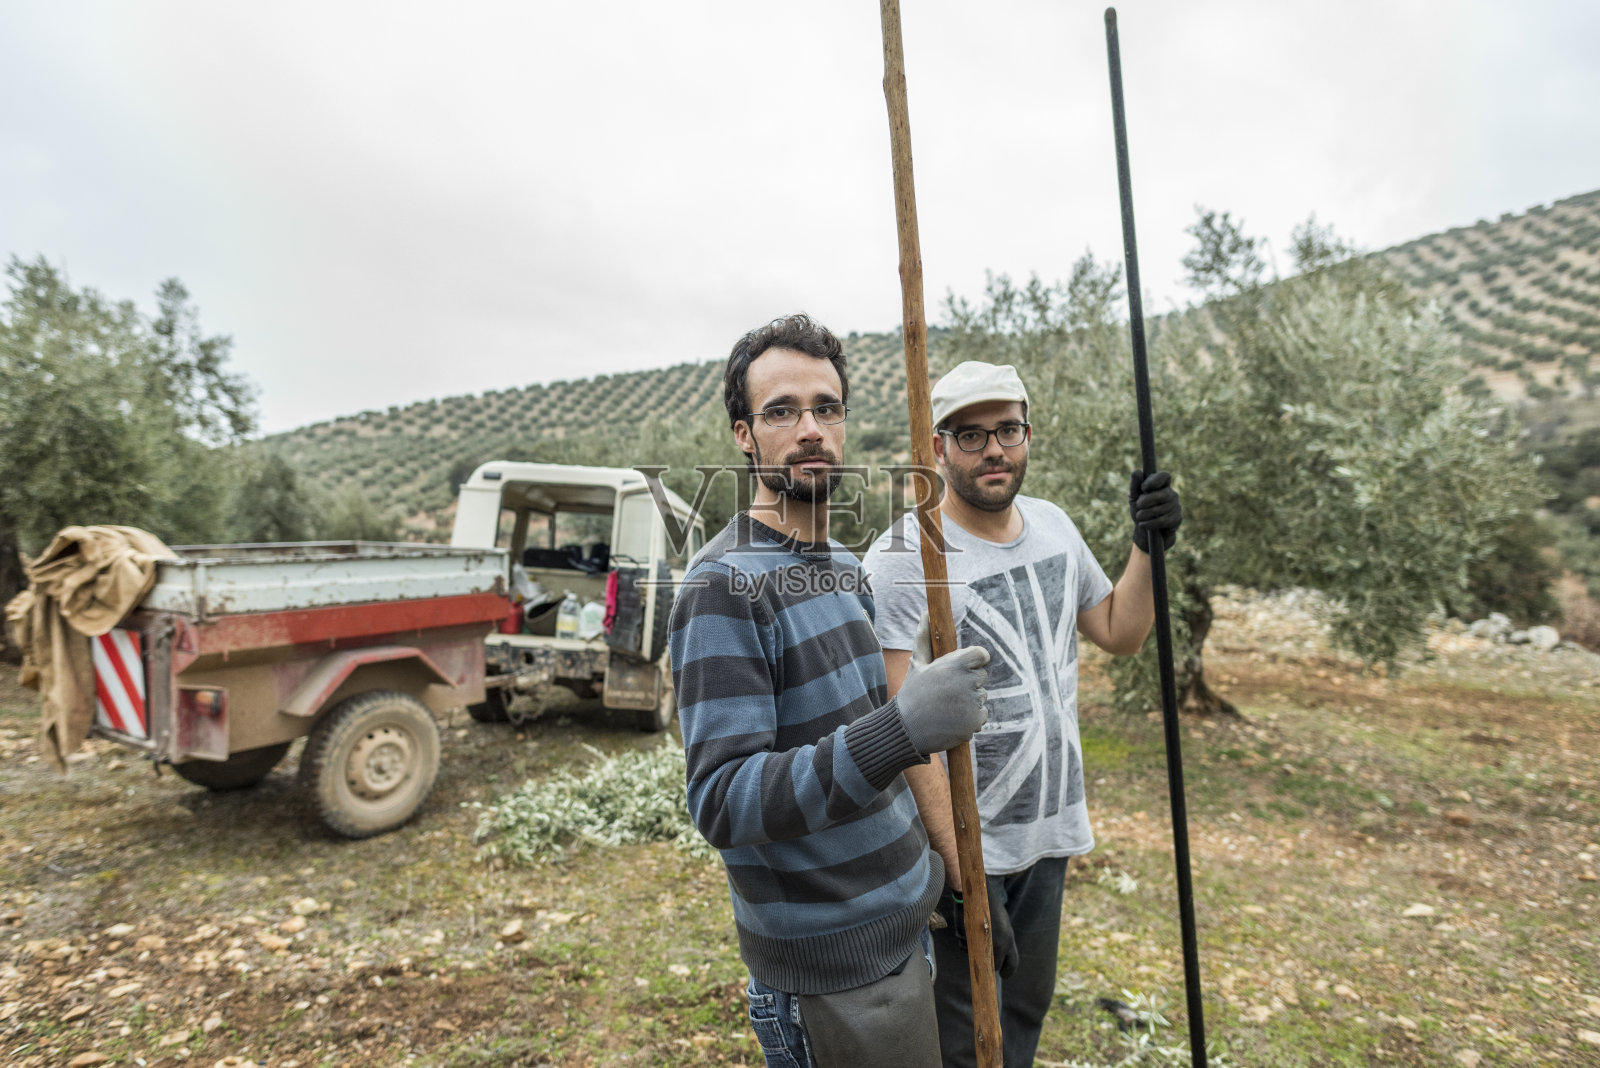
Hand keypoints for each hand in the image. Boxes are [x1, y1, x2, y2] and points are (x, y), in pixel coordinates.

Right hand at [897, 616, 987, 757]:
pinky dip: (971, 718)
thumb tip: (925, 614)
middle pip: (982, 676)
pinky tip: (952, 719)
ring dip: (969, 702)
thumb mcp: (917, 664)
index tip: (960, 670)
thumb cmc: (911, 693)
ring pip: (982, 697)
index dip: (973, 662)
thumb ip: (924, 638)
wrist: (906, 729)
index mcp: (955, 664)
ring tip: (946, 707)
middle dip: (968, 683)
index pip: (982, 655)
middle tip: (946, 692)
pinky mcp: (976, 721)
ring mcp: (973, 703)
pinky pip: (982, 715)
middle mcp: (967, 682)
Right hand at [949, 877, 1018, 978]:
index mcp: (1009, 939)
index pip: (1012, 964)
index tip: (1004, 975)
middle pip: (994, 966)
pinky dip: (966, 940)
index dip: (1008, 972)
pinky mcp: (969, 938)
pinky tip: (967, 927)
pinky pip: (965, 946)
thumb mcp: (1002, 924)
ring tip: (975, 932)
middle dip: (988, 963)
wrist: (978, 893)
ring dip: (974, 948)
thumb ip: (1002, 940)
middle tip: (984, 956)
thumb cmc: (990, 907)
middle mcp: (999, 944)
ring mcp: (983, 942)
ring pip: (976, 956)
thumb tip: (998, 960)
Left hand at [1129, 469, 1180, 552]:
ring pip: (1160, 509)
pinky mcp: (1176, 519)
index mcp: (1162, 486)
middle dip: (1147, 500)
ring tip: (1139, 516)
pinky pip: (1162, 521)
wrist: (1146, 533)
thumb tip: (1137, 471)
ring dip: (1145, 514)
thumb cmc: (1141, 511)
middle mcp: (1171, 494)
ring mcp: (1176, 507)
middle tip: (1138, 505)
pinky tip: (1143, 524)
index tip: (1144, 488)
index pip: (1164, 476)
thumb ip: (1135, 485)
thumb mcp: (1134, 498)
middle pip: (1162, 494)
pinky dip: (1149, 523)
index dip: (1155, 481)